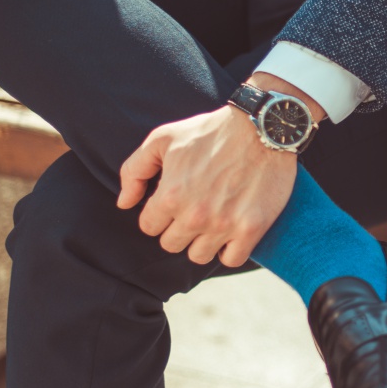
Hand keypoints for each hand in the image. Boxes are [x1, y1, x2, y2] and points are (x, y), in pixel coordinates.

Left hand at [117, 104, 296, 266]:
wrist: (262, 127)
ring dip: (202, 242)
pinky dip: (229, 251)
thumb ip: (134, 171)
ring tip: (211, 221)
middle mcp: (195, 216)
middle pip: (171, 244)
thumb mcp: (163, 138)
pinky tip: (231, 233)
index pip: (149, 227)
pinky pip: (231, 260)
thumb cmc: (212, 130)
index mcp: (170, 195)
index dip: (158, 214)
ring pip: (199, 256)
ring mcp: (224, 225)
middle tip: (193, 210)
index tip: (173, 203)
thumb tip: (124, 203)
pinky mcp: (251, 229)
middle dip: (177, 229)